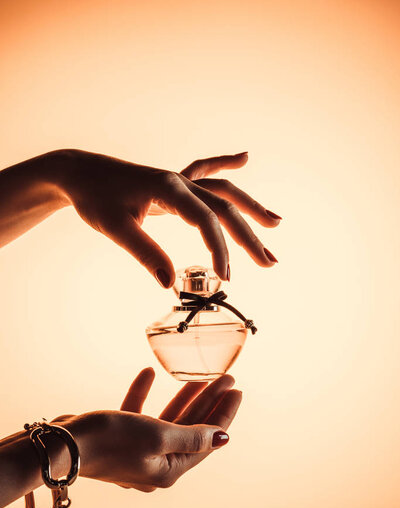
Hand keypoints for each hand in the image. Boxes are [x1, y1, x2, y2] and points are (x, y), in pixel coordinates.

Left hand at [52, 149, 280, 286]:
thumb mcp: (115, 228)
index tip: (225, 276)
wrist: (79, 173)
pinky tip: (244, 158)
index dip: (219, 248)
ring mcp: (178, 180)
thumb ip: (145, 253)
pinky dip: (226, 165)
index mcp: (168, 189)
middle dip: (249, 236)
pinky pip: (206, 171)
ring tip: (275, 223)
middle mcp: (179, 181)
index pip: (205, 219)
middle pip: (224, 206)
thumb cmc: (94, 197)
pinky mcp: (174, 184)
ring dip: (250, 207)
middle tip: (270, 263)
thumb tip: (170, 283)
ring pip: (222, 191)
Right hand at [55, 368, 240, 491]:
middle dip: (208, 402)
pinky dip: (144, 395)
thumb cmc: (110, 441)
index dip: (223, 414)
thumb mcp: (158, 436)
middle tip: (226, 378)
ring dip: (183, 397)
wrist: (61, 446)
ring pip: (168, 421)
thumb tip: (223, 438)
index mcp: (169, 470)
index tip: (236, 390)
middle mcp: (155, 465)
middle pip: (191, 429)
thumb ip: (192, 436)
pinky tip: (148, 374)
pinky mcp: (119, 440)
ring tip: (198, 376)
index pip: (208, 440)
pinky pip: (138, 415)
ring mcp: (136, 453)